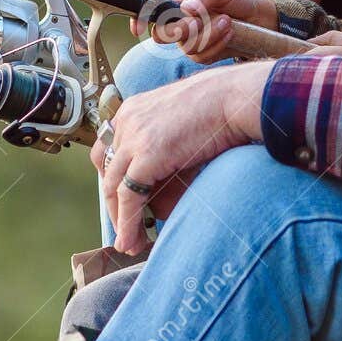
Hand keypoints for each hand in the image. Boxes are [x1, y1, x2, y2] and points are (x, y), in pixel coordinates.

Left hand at [93, 61, 272, 254]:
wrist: (234, 97)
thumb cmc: (221, 106)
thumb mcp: (182, 123)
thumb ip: (167, 148)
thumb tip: (164, 184)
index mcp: (134, 109)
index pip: (110, 150)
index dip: (113, 180)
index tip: (123, 203)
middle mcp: (126, 121)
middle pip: (107, 170)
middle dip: (114, 204)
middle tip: (125, 230)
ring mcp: (133, 137)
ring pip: (113, 186)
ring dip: (119, 219)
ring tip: (129, 243)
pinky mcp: (146, 155)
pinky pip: (128, 196)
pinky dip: (128, 222)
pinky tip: (133, 240)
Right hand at [131, 0, 279, 63]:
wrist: (260, 19)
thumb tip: (187, 9)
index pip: (148, 8)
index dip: (139, 17)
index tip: (138, 29)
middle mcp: (178, 20)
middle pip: (161, 34)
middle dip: (180, 30)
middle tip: (197, 23)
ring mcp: (189, 39)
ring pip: (185, 47)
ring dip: (207, 35)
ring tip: (227, 21)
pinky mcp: (202, 54)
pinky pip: (200, 57)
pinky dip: (216, 45)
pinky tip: (230, 32)